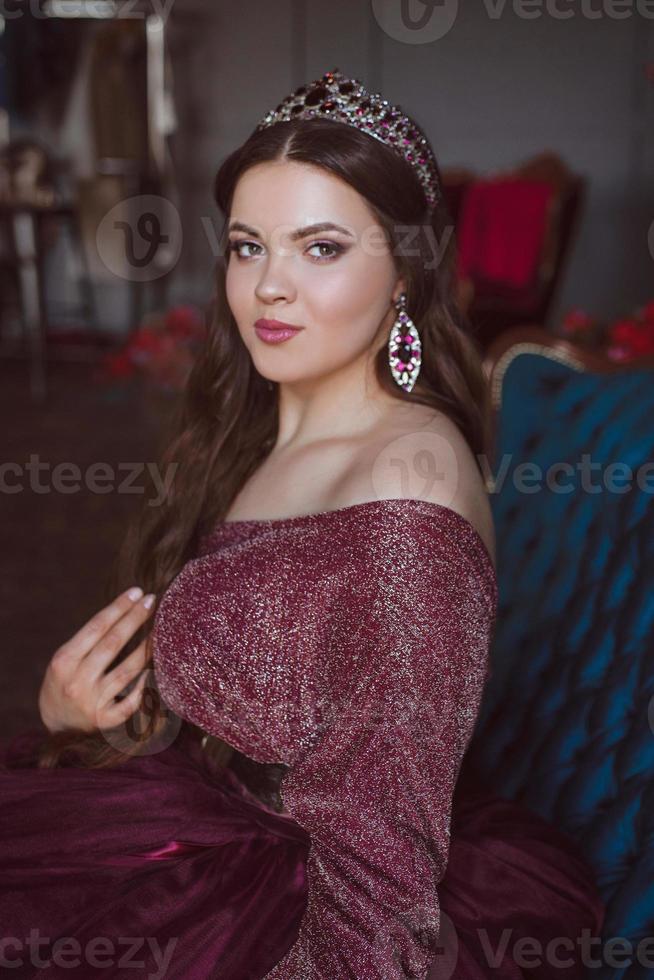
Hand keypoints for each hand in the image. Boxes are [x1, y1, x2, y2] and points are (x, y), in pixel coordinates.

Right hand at [38, 587, 156, 734]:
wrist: (57, 727)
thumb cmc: (65, 683)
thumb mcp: (65, 661)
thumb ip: (89, 642)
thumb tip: (126, 611)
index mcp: (63, 662)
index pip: (96, 628)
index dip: (118, 608)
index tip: (137, 592)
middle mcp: (77, 682)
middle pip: (113, 644)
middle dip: (134, 619)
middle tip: (152, 600)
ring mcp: (92, 703)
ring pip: (127, 670)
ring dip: (147, 648)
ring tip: (161, 629)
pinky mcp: (105, 721)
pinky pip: (131, 702)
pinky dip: (144, 685)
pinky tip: (156, 670)